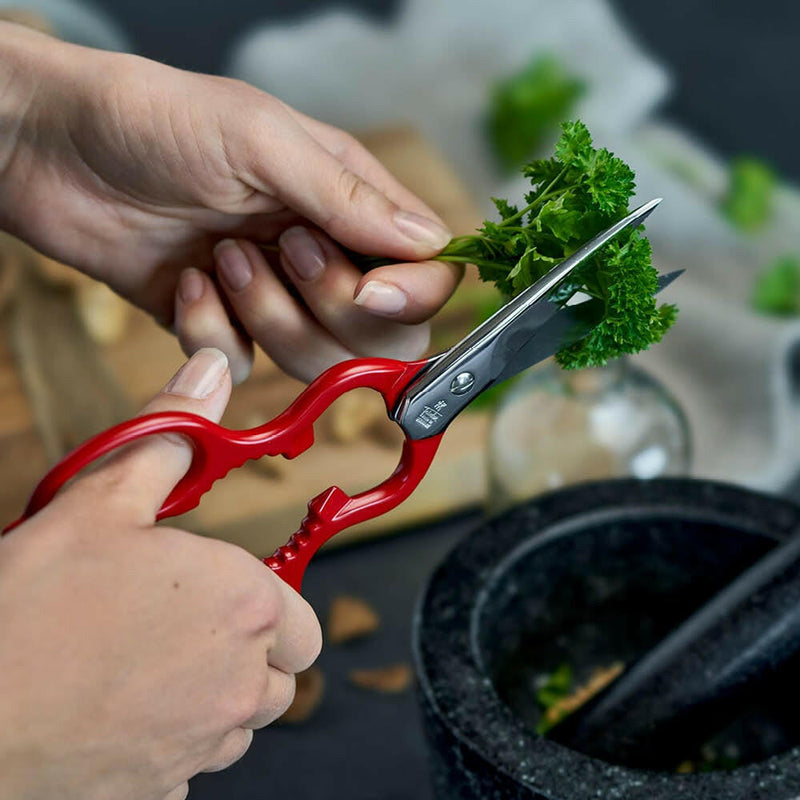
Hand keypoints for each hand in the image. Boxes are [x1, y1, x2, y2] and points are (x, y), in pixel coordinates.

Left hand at [0, 24, 460, 382]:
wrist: (55, 152)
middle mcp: (322, 253)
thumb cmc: (155, 119)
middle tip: (282, 250)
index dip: (413, 295)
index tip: (372, 291)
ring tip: (223, 256)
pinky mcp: (221, 324)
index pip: (426, 269)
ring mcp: (273, 295)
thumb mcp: (262, 140)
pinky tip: (186, 281)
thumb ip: (348, 199)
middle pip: (381, 332)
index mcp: (348, 200)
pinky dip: (211, 330)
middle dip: (332, 308)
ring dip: (269, 315)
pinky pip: (242, 363)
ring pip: (314, 358)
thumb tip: (429, 245)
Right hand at [0, 349, 321, 799]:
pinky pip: (195, 763)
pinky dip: (176, 738)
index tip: (228, 594)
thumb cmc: (32, 606)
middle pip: (282, 673)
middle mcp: (240, 679)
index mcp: (245, 604)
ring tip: (153, 663)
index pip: (301, 618)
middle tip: (192, 626)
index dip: (271, 605)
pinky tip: (124, 707)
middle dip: (253, 651)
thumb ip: (170, 438)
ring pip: (242, 721)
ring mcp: (203, 743)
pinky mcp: (162, 788)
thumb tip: (210, 373)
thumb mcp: (100, 500)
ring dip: (216, 695)